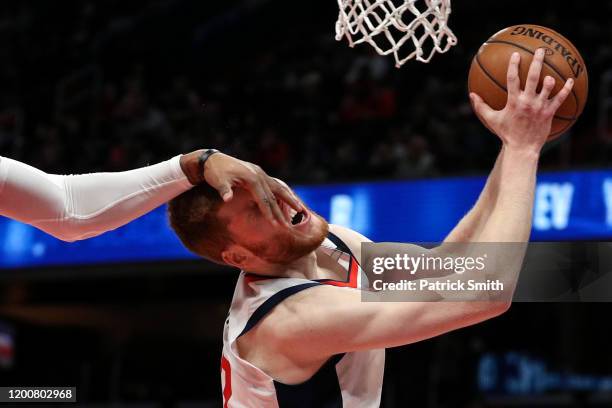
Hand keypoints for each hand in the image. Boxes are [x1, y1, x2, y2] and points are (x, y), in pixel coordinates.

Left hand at [180, 151, 302, 226]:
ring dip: (289, 199)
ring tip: (300, 209)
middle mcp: (259, 175)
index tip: (275, 225)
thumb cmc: (214, 172)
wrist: (211, 159)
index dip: (270, 213)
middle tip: (288, 226)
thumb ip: (224, 190)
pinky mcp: (258, 173)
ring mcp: (260, 173)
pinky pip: (274, 185)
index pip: (264, 199)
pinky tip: (288, 198)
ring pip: (279, 188)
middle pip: (274, 195)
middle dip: (282, 211)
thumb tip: (226, 198)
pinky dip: (282, 193)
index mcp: (252, 178)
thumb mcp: (218, 181)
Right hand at [470, 49, 573, 152]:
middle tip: (541, 50)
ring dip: (551, 76)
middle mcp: (528, 101)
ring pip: (548, 87)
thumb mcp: (491, 120)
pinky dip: (566, 89)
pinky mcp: (549, 112)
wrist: (522, 148)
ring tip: (553, 69)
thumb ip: (481, 106)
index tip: (516, 55)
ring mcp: (540, 106)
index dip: (514, 65)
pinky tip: (571, 80)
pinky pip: (560, 98)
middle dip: (537, 61)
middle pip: (534, 76)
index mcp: (514, 101)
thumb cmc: (506, 133)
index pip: (513, 79)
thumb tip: (471, 95)